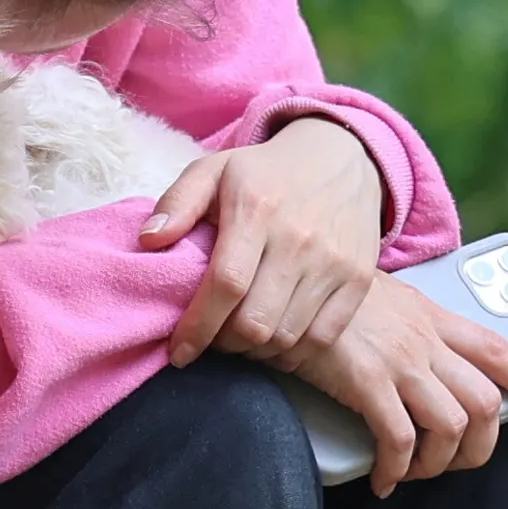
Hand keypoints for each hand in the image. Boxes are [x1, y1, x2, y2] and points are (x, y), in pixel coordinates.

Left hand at [145, 117, 384, 368]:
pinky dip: (292, 351)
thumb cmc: (265, 172)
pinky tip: (274, 340)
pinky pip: (322, 338)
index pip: (225, 284)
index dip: (198, 327)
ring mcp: (334, 262)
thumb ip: (178, 203)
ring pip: (286, 337)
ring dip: (255, 350)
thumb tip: (149, 241)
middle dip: (223, 343)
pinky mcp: (358, 280)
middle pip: (255, 322)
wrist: (341, 157)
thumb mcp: (214, 169)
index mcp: (256, 210)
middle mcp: (299, 239)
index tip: (179, 351)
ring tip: (240, 336)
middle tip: (212, 338)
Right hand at [287, 277, 507, 496]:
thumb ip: (406, 329)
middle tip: (457, 464)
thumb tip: (423, 369)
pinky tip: (384, 480)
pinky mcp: (366, 379)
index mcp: (432, 316)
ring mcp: (398, 358)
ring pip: (452, 425)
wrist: (275, 284)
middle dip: (481, 446)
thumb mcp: (376, 301)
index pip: (501, 348)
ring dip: (439, 463)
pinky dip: (398, 469)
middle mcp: (424, 338)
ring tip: (415, 474)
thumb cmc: (317, 300)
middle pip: (486, 401)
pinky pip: (401, 440)